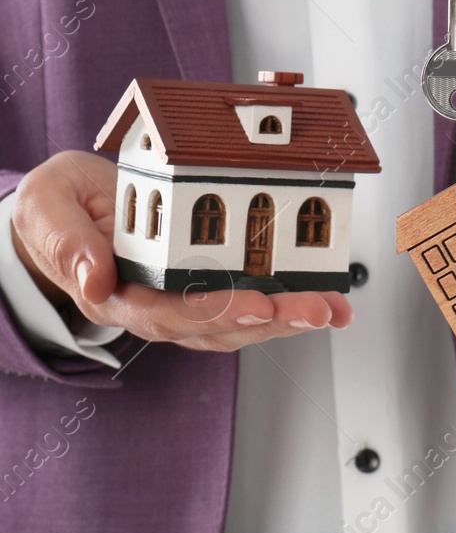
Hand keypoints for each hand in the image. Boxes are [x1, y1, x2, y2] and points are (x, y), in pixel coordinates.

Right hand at [9, 152, 351, 352]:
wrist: (68, 207)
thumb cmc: (60, 205)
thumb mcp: (45, 205)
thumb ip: (65, 240)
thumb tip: (94, 280)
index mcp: (113, 293)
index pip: (166, 313)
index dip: (214, 312)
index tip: (257, 306)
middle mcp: (154, 305)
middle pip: (216, 326)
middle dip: (271, 320)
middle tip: (314, 308)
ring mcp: (183, 300)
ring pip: (242, 323)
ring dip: (290, 318)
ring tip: (332, 308)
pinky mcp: (208, 287)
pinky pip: (253, 303)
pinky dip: (292, 304)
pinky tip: (330, 303)